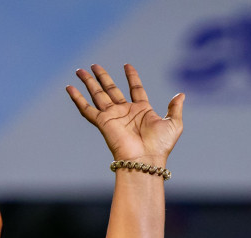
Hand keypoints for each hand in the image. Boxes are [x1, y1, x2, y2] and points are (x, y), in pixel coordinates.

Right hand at [68, 63, 183, 164]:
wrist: (145, 159)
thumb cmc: (160, 146)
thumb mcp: (174, 124)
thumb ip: (175, 108)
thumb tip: (181, 94)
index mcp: (142, 110)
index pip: (135, 89)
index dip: (132, 77)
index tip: (127, 65)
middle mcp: (125, 112)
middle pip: (111, 89)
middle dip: (103, 77)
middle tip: (95, 65)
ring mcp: (113, 117)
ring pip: (98, 95)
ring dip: (89, 82)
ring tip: (80, 70)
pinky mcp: (103, 123)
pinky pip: (87, 109)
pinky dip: (77, 99)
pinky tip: (69, 88)